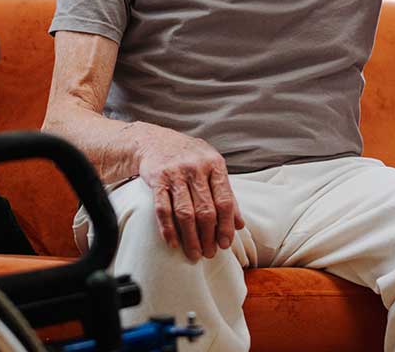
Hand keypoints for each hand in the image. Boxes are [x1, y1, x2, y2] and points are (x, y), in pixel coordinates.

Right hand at [135, 126, 243, 261]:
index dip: (226, 226)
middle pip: (205, 210)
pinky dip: (168, 229)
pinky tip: (173, 243)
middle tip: (209, 253)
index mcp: (215, 164)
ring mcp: (175, 173)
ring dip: (190, 238)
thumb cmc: (189, 157)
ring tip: (194, 254)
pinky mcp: (157, 179)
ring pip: (185, 213)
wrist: (155, 141)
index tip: (226, 244)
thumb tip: (239, 224)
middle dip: (208, 236)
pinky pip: (163, 210)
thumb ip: (226, 194)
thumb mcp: (212, 168)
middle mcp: (196, 167)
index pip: (224, 201)